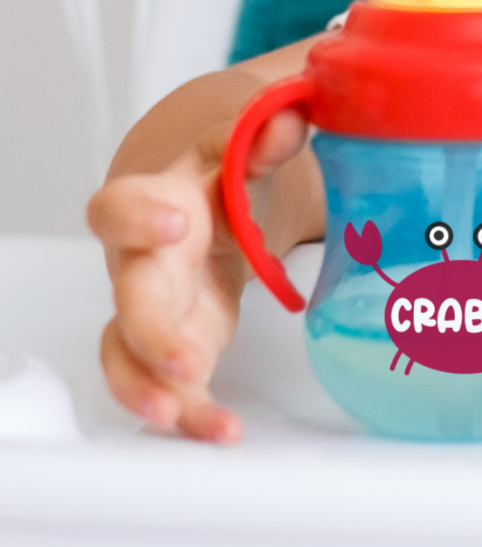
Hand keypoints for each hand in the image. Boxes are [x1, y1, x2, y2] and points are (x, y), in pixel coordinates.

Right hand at [87, 108, 309, 441]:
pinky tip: (220, 429)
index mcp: (162, 201)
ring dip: (149, 386)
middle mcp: (147, 260)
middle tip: (183, 359)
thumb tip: (291, 116)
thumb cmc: (220, 171)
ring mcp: (157, 307)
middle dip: (150, 330)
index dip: (139, 216)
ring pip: (129, 352)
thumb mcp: (244, 144)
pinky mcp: (179, 343)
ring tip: (178, 412)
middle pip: (129, 296)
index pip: (124, 205)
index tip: (175, 224)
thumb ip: (267, 132)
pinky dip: (190, 412)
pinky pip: (169, 385)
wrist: (203, 200)